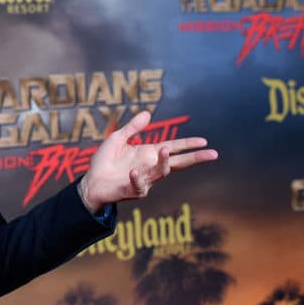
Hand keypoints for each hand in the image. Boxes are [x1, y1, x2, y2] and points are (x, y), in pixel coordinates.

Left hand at [77, 110, 217, 211]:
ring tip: (165, 149)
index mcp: (149, 154)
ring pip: (160, 172)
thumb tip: (147, 113)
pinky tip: (134, 171)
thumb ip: (132, 128)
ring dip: (164, 161)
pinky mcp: (132, 190)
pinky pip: (138, 185)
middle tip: (212, 154)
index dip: (188, 144)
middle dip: (194, 158)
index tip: (204, 141)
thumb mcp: (117, 139)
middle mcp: (150, 167)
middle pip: (177, 163)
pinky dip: (137, 178)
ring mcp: (144, 180)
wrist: (91, 181)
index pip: (174, 148)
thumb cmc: (105, 162)